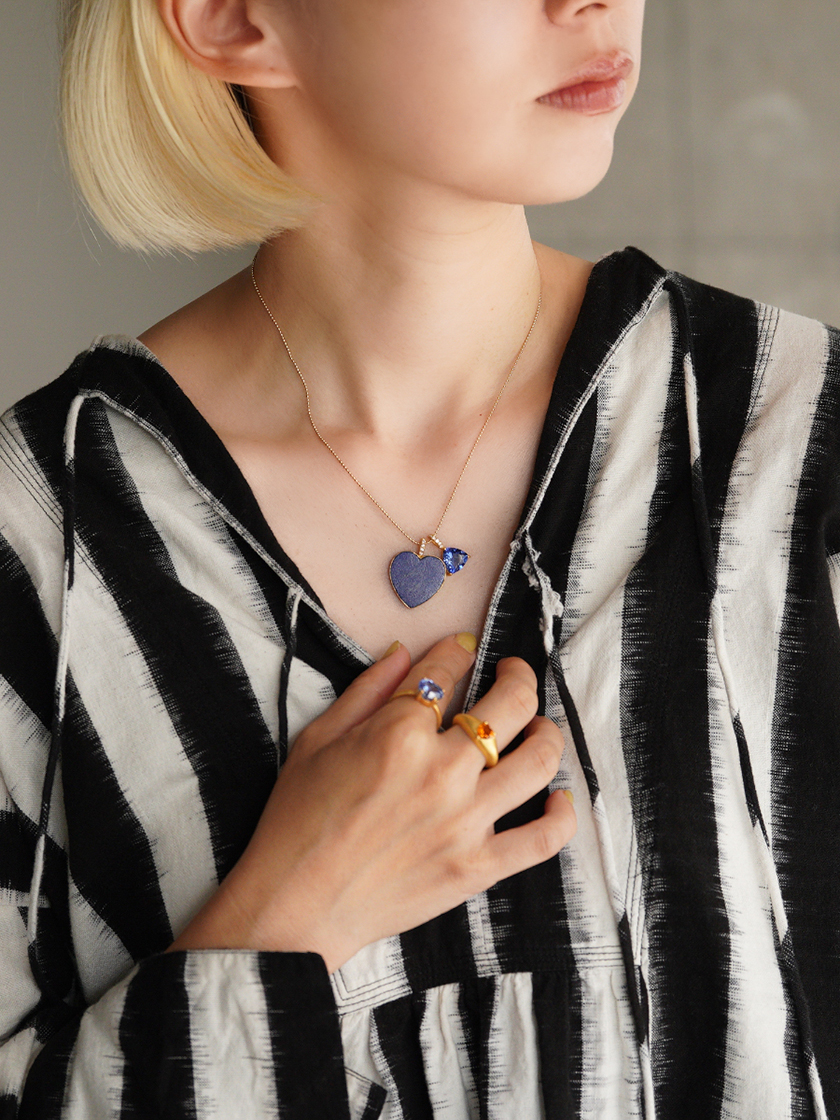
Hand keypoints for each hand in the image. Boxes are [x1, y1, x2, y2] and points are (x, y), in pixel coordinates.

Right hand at [169, 635, 575, 971]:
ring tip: (538, 728)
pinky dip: (562, 816)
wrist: (294, 904)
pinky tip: (559, 798)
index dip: (458, 651)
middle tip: (511, 675)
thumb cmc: (297, 821)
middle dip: (518, 676)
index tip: (462, 651)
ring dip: (547, 733)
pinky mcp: (478, 867)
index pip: (448, 670)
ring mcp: (466, 821)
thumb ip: (367, 690)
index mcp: (399, 733)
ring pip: (539, 760)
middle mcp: (442, 771)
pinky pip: (543, 838)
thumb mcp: (318, 739)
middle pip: (512, 704)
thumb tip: (404, 653)